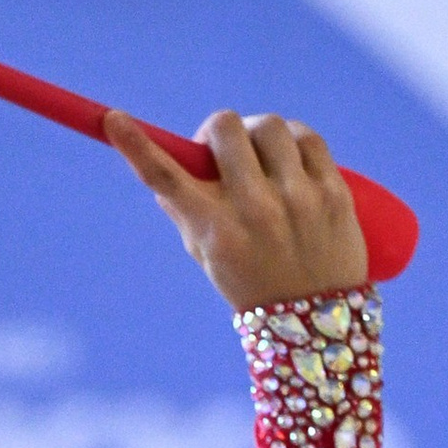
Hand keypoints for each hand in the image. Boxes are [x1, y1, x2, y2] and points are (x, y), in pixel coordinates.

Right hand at [103, 107, 368, 306]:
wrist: (320, 328)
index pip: (166, 179)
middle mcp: (256, 211)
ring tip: (262, 160)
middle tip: (220, 152)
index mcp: (216, 233)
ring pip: (267, 125)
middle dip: (216, 132)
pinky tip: (291, 163)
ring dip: (257, 135)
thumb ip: (187, 212)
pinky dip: (293, 142)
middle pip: (224, 127)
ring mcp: (299, 199)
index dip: (134, 146)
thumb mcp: (210, 260)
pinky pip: (307, 137)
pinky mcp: (334, 192)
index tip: (113, 120)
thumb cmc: (254, 287)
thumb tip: (166, 161)